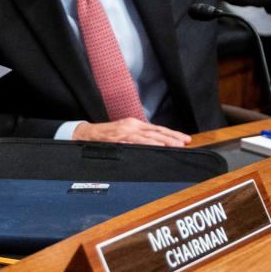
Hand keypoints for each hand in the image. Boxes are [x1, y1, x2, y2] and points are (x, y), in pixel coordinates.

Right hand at [72, 118, 191, 146]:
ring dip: (163, 141)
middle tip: (185, 142)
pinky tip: (156, 146)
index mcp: (134, 125)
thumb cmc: (105, 137)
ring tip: (176, 145)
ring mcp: (124, 132)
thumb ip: (138, 139)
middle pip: (156, 131)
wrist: (84, 135)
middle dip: (172, 137)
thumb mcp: (123, 135)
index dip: (172, 134)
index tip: (185, 139)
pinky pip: (135, 141)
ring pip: (148, 136)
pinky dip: (147, 144)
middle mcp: (131, 126)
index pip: (157, 129)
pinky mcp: (118, 138)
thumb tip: (156, 145)